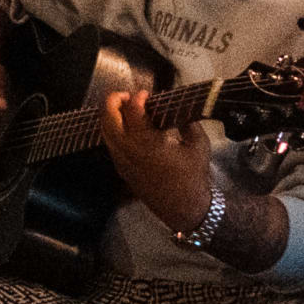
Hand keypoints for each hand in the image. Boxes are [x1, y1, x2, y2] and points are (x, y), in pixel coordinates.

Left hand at [97, 84, 215, 238]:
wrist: (184, 209)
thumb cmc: (193, 177)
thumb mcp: (198, 145)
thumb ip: (188, 122)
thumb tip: (180, 106)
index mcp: (148, 144)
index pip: (132, 111)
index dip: (138, 97)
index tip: (147, 94)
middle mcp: (129, 151)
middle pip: (108, 118)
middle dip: (114, 100)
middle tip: (127, 95)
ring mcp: (122, 161)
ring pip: (105, 131)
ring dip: (111, 115)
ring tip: (126, 108)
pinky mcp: (121, 169)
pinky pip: (110, 144)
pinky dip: (113, 129)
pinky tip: (127, 126)